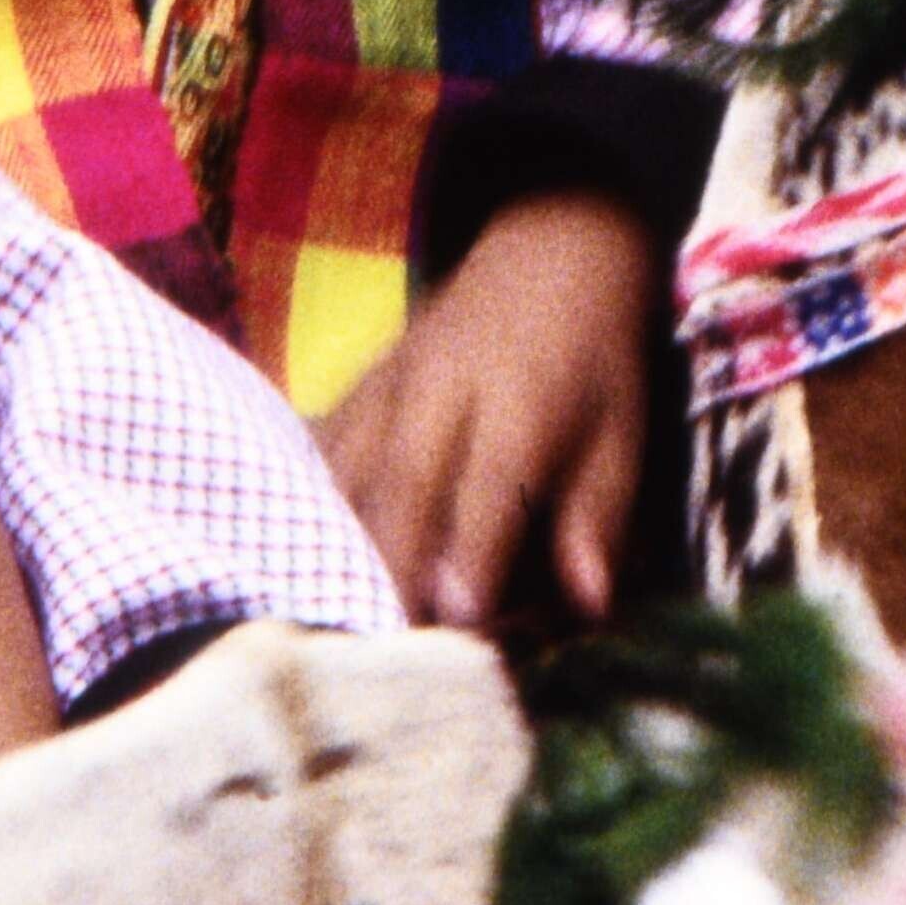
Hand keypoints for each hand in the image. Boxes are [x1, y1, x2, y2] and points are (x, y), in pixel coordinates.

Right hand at [312, 189, 661, 630]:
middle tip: (378, 656)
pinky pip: (315, 455)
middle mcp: (442, 392)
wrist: (552, 247)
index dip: (469, 553)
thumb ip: (597, 516)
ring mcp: (388, 387)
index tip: (455, 621)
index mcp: (521, 402)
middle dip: (386, 571)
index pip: (489, 485)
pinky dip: (299, 511)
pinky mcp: (356, 389)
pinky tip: (282, 567)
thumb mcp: (623, 432)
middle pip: (401, 488)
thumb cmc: (595, 361)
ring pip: (345, 476)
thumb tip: (590, 603)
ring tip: (325, 629)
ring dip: (332, 551)